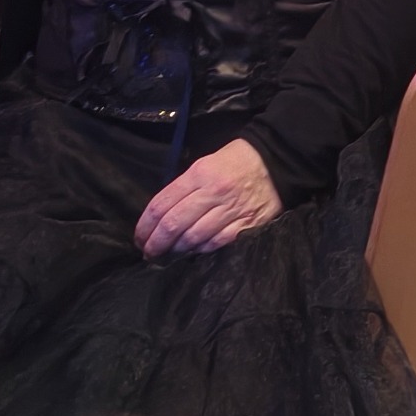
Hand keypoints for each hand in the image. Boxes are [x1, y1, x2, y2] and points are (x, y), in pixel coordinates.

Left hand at [134, 138, 280, 259]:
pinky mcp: (247, 225)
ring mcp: (230, 211)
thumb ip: (186, 187)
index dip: (146, 224)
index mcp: (199, 174)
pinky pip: (216, 243)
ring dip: (176, 250)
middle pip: (174, 224)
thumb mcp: (205, 163)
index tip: (139, 236)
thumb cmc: (235, 160)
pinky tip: (191, 253)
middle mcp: (213, 193)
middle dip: (156, 242)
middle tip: (148, 252)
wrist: (276, 162)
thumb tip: (164, 213)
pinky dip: (200, 250)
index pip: (163, 203)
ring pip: (194, 237)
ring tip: (166, 255)